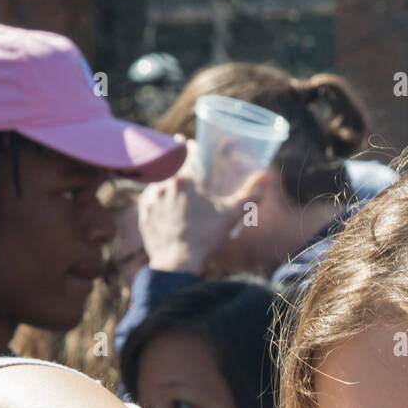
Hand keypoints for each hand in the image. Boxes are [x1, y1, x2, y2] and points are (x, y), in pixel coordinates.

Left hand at [137, 138, 265, 273]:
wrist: (177, 262)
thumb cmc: (205, 237)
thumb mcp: (231, 215)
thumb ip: (249, 196)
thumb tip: (263, 178)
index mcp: (183, 177)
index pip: (183, 150)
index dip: (188, 146)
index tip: (189, 145)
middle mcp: (162, 183)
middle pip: (167, 162)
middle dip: (174, 162)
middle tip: (180, 165)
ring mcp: (150, 198)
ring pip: (156, 180)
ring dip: (164, 180)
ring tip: (173, 187)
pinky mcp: (143, 213)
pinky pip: (148, 198)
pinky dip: (156, 198)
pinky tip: (164, 204)